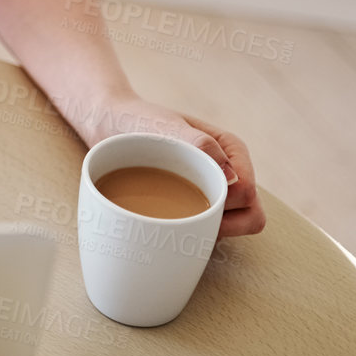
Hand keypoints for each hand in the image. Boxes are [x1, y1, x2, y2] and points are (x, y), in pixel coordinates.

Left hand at [77, 93, 265, 236]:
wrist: (107, 127)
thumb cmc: (136, 120)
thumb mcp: (165, 127)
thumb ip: (199, 145)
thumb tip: (233, 179)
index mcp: (231, 149)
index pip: (246, 192)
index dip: (222, 202)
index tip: (189, 196)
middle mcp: (229, 172)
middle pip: (249, 215)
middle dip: (221, 223)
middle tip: (181, 212)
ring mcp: (215, 191)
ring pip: (235, 228)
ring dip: (209, 230)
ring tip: (173, 217)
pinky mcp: (198, 206)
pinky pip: (211, 231)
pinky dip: (196, 234)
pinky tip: (168, 226)